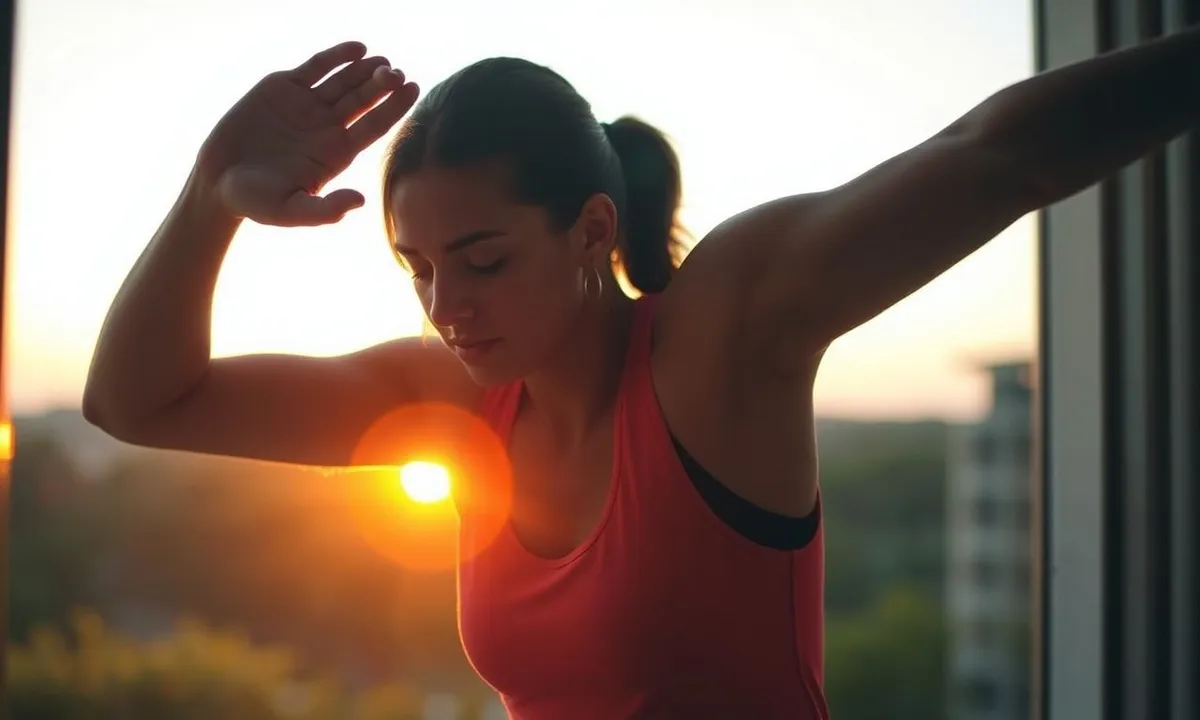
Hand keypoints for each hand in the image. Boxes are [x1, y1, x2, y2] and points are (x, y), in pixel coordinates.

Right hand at [197, 41, 418, 226]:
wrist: (217, 181)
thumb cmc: (257, 202)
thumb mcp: (291, 211)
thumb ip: (325, 210)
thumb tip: (361, 201)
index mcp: (337, 152)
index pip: (375, 125)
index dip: (396, 107)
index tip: (414, 88)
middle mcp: (328, 126)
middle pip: (365, 99)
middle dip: (383, 84)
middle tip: (396, 72)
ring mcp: (308, 105)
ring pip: (345, 80)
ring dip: (365, 69)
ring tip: (382, 60)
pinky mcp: (283, 87)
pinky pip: (316, 67)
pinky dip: (336, 56)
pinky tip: (358, 48)